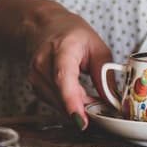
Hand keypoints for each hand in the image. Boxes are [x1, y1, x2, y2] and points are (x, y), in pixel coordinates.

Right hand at [0, 0, 111, 129]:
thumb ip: (104, 74)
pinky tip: (78, 98)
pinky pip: (54, 103)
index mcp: (61, 49)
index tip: (82, 120)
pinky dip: (68, 104)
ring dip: (76, 107)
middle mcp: (42, 63)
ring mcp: (35, 76)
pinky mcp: (35, 86)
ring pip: (57, 103)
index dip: (71, 101)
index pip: (63, 78)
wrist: (43, 26)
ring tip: (91, 98)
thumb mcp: (96, 46)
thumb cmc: (70, 33)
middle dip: (83, 108)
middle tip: (101, 109)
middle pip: (60, 95)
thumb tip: (111, 100)